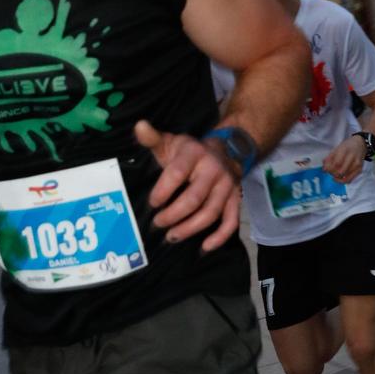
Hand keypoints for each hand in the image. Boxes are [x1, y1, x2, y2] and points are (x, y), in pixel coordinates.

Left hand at [136, 120, 240, 251]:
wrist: (226, 150)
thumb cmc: (189, 152)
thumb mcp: (171, 142)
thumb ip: (152, 138)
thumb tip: (139, 125)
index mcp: (194, 153)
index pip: (178, 173)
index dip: (163, 190)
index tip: (152, 204)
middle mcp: (213, 169)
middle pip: (194, 198)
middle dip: (174, 215)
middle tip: (158, 224)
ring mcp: (227, 186)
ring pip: (211, 212)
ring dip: (190, 228)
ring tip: (172, 237)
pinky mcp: (236, 200)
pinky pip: (231, 221)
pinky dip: (219, 237)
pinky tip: (203, 248)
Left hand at [323, 137, 366, 184]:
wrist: (360, 144)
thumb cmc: (346, 147)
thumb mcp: (336, 149)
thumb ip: (329, 158)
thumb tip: (324, 169)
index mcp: (344, 150)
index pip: (336, 163)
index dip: (329, 169)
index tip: (325, 170)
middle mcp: (352, 157)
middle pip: (341, 172)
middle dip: (333, 174)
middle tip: (330, 172)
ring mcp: (357, 164)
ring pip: (345, 178)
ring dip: (337, 178)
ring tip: (335, 174)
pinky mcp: (360, 170)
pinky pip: (350, 180)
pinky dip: (342, 181)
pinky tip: (339, 178)